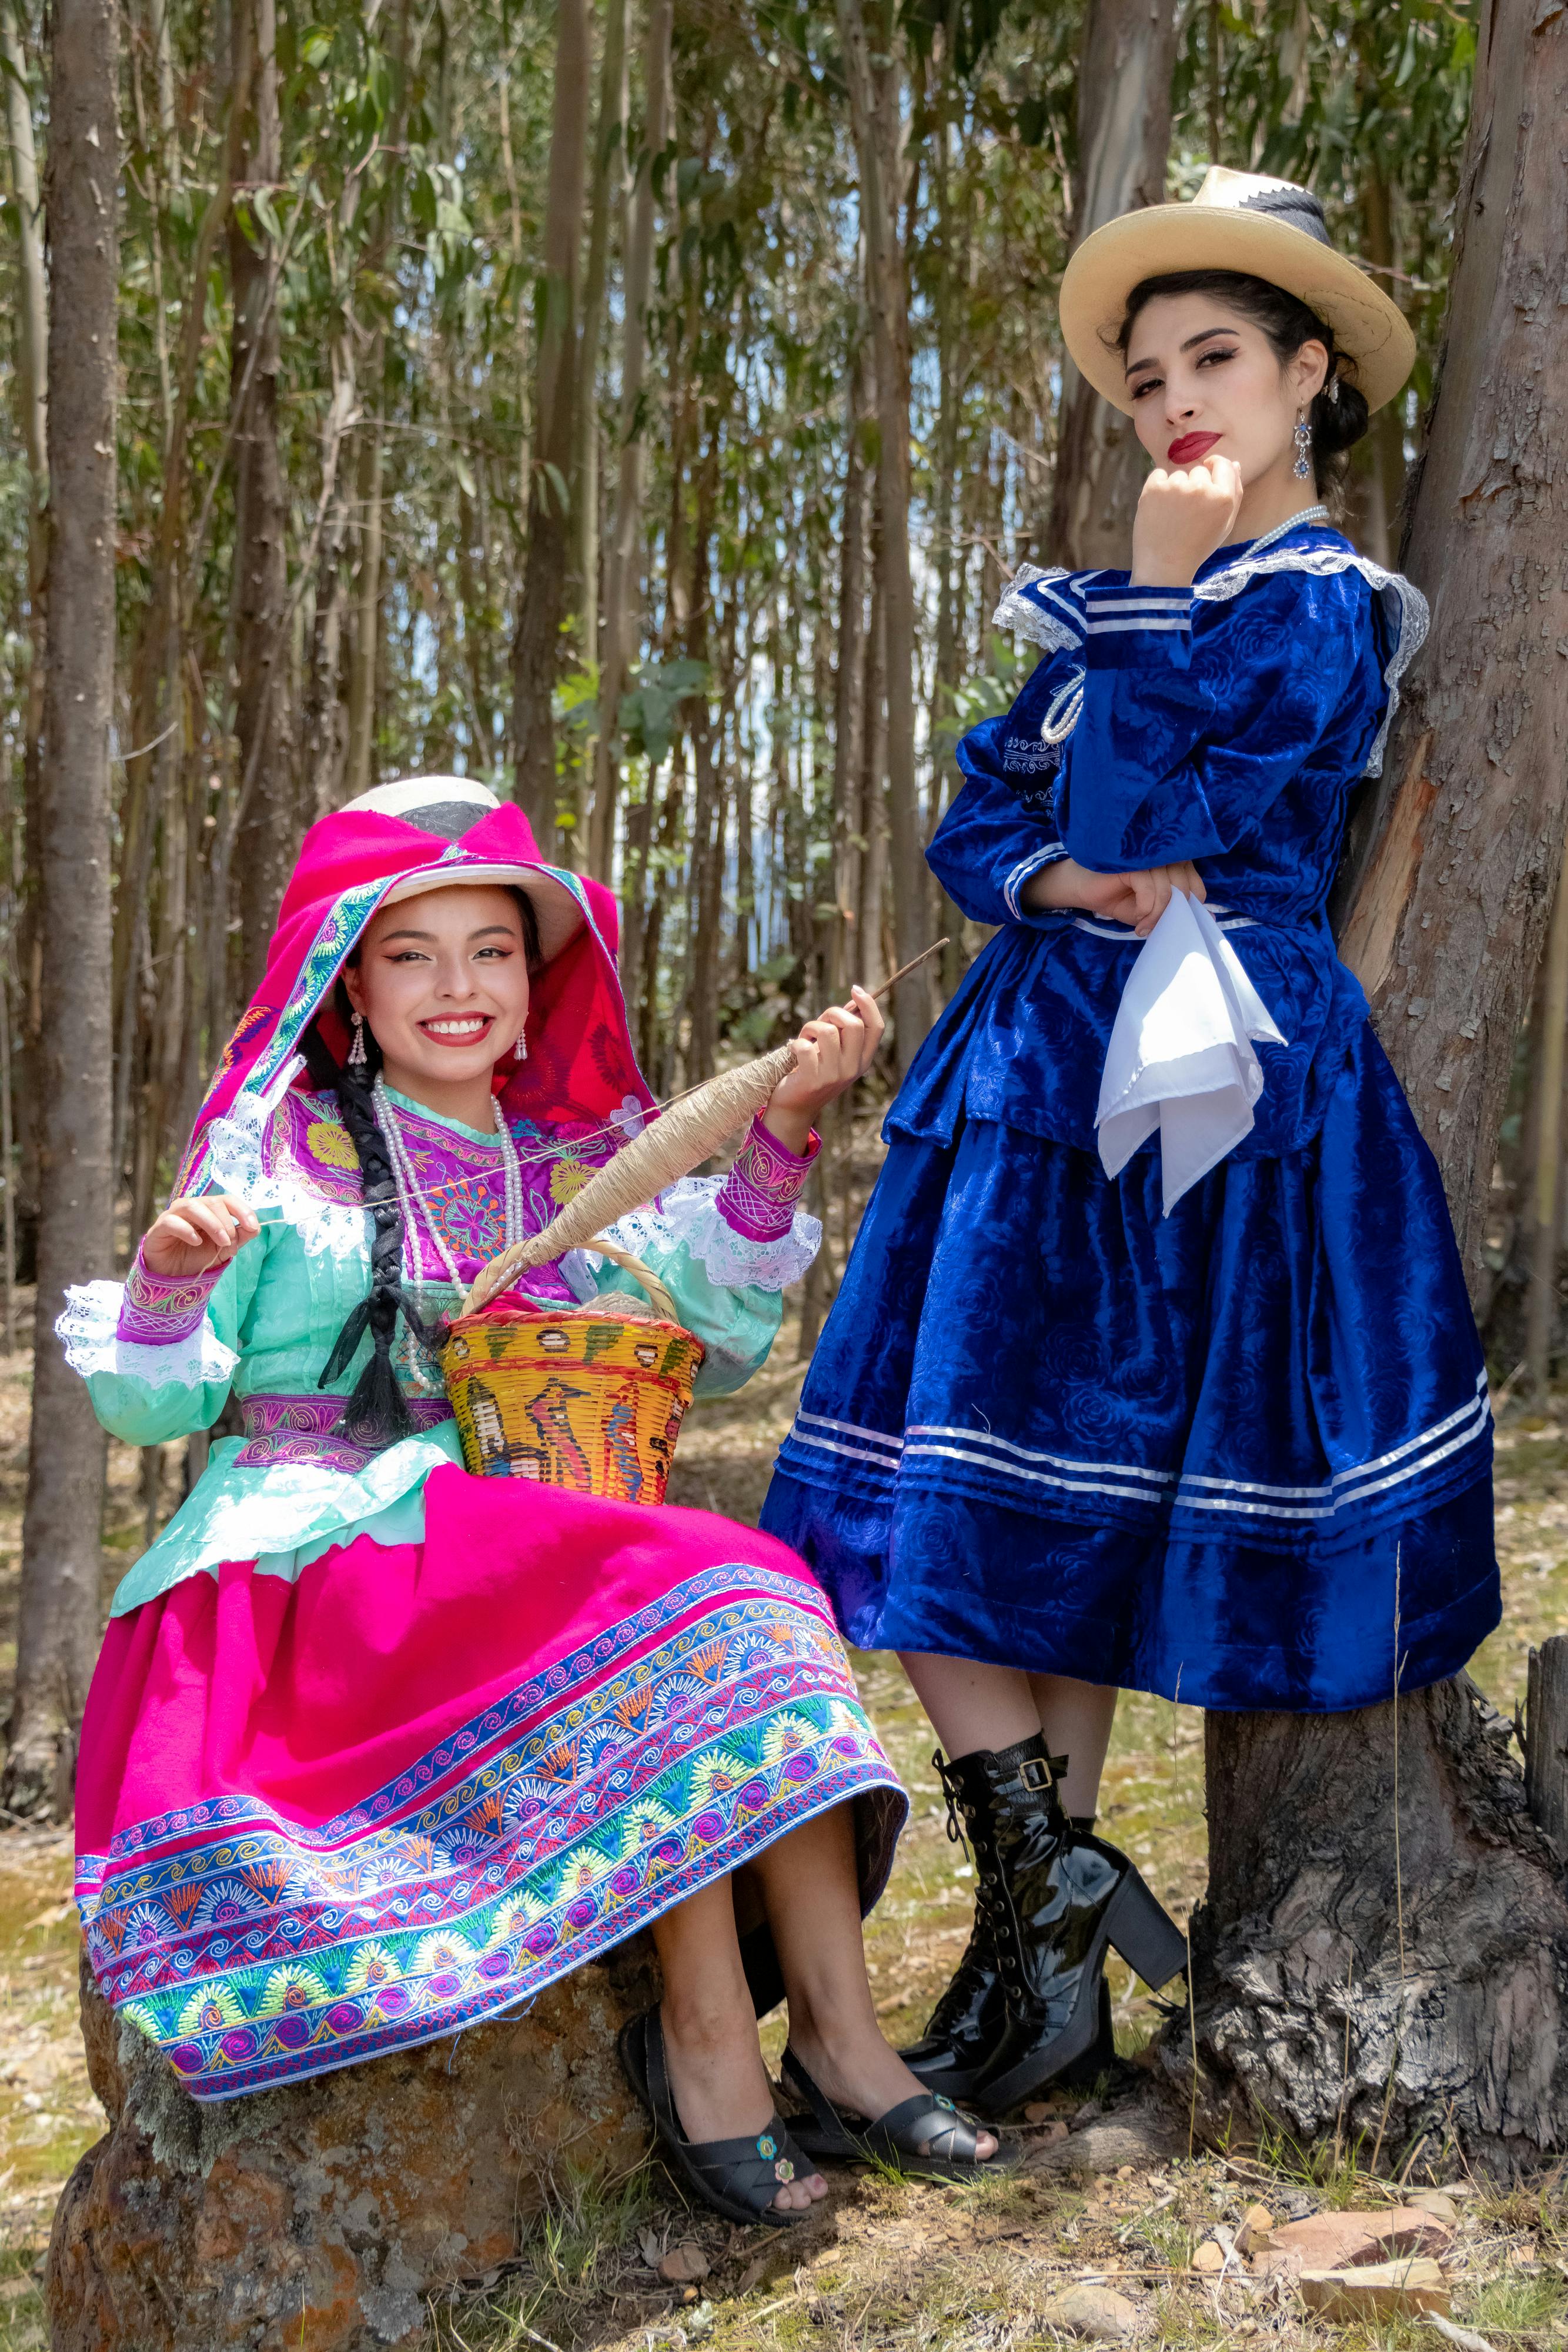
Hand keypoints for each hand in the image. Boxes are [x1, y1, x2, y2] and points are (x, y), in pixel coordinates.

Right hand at [140, 1192, 259, 1279]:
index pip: (227, 1200)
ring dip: (212, 1224)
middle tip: (230, 1243)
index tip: (253, 1227)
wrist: (171, 1275)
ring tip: (221, 1242)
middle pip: (212, 1202)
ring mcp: (173, 1215)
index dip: (242, 1210)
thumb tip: (256, 1228)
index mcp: (208, 1209)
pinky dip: (186, 1230)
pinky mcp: (158, 1228)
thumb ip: (239, 1237)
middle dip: (227, 1223)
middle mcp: (191, 1207)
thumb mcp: (223, 1249)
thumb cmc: (196, 1258)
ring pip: (193, 1207)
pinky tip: (196, 1242)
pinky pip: (172, 1221)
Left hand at [762, 986, 884, 1153]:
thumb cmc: (813, 1071)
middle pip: (853, 1025)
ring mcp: (834, 1076)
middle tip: (818, 1024)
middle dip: (832, 1013)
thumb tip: (855, 1000)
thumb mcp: (835, 1051)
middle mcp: (853, 1069)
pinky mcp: (813, 1080)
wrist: (794, 1106)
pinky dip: (796, 1043)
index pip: (876, 1027)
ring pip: (827, 1031)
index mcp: (863, 1060)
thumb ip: (844, 1029)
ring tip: (805, 1038)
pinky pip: (805, 1047)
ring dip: (810, 1027)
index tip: (855, 989)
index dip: (868, 1005)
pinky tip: (794, 1050)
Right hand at [1022, 857, 1206, 937]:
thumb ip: (1176, 910)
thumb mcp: (1151, 909)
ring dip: (1157, 915)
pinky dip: (1146, 909)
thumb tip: (1209, 920)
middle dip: (1172, 914)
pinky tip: (1137, 919)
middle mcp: (1162, 854)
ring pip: (1168, 889)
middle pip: (1184, 886)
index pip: (1196, 883)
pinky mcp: (1131, 862)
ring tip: (1143, 927)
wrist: (1081, 890)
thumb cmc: (1117, 897)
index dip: (1191, 906)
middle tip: (1154, 929)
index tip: (1176, 923)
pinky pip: (1150, 888)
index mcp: (1172, 862)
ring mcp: (1147, 855)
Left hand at [1130, 454, 1242, 586]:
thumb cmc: (1197, 546)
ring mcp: (1176, 487)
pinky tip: (1159, 507)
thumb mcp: (1224, 525)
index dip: (1216, 466)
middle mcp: (1201, 488)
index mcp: (1223, 497)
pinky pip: (1159, 475)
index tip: (1208, 472)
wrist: (1164, 565)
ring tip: (1173, 514)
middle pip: (1199, 471)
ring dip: (1176, 488)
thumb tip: (1236, 464)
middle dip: (1194, 485)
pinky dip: (1158, 487)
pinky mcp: (1154, 488)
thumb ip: (1235, 493)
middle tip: (1187, 511)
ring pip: (1179, 475)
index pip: (1224, 464)